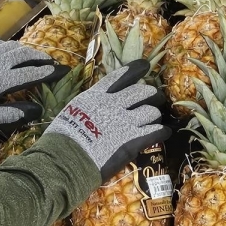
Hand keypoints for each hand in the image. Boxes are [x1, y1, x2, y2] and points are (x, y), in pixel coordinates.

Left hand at [0, 40, 58, 130]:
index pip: (28, 73)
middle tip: (51, 61)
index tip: (57, 71)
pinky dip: (9, 45)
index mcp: (0, 80)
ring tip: (35, 55)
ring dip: (26, 50)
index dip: (44, 72)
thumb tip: (31, 113)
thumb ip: (8, 113)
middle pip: (23, 55)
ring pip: (12, 47)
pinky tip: (10, 49)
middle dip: (39, 57)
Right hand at [43, 60, 170, 180]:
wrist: (65, 159)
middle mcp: (114, 105)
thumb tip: (89, 111)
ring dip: (154, 115)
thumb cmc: (61, 140)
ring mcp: (125, 122)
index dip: (135, 69)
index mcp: (96, 96)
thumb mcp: (71, 113)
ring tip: (154, 119)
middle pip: (142, 92)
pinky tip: (164, 133)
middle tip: (155, 98)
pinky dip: (162, 131)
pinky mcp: (133, 140)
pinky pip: (156, 131)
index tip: (145, 66)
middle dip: (151, 94)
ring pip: (151, 111)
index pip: (120, 76)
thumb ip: (87, 108)